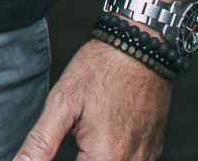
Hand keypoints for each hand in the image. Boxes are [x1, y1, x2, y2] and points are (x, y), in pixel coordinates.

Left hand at [18, 39, 171, 160]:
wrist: (140, 47)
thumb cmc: (102, 69)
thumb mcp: (62, 102)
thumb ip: (42, 141)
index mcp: (106, 156)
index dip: (62, 160)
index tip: (69, 140)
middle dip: (85, 156)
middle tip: (80, 134)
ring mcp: (147, 155)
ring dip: (99, 156)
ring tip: (94, 129)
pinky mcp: (155, 146)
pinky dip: (119, 154)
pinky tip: (111, 132)